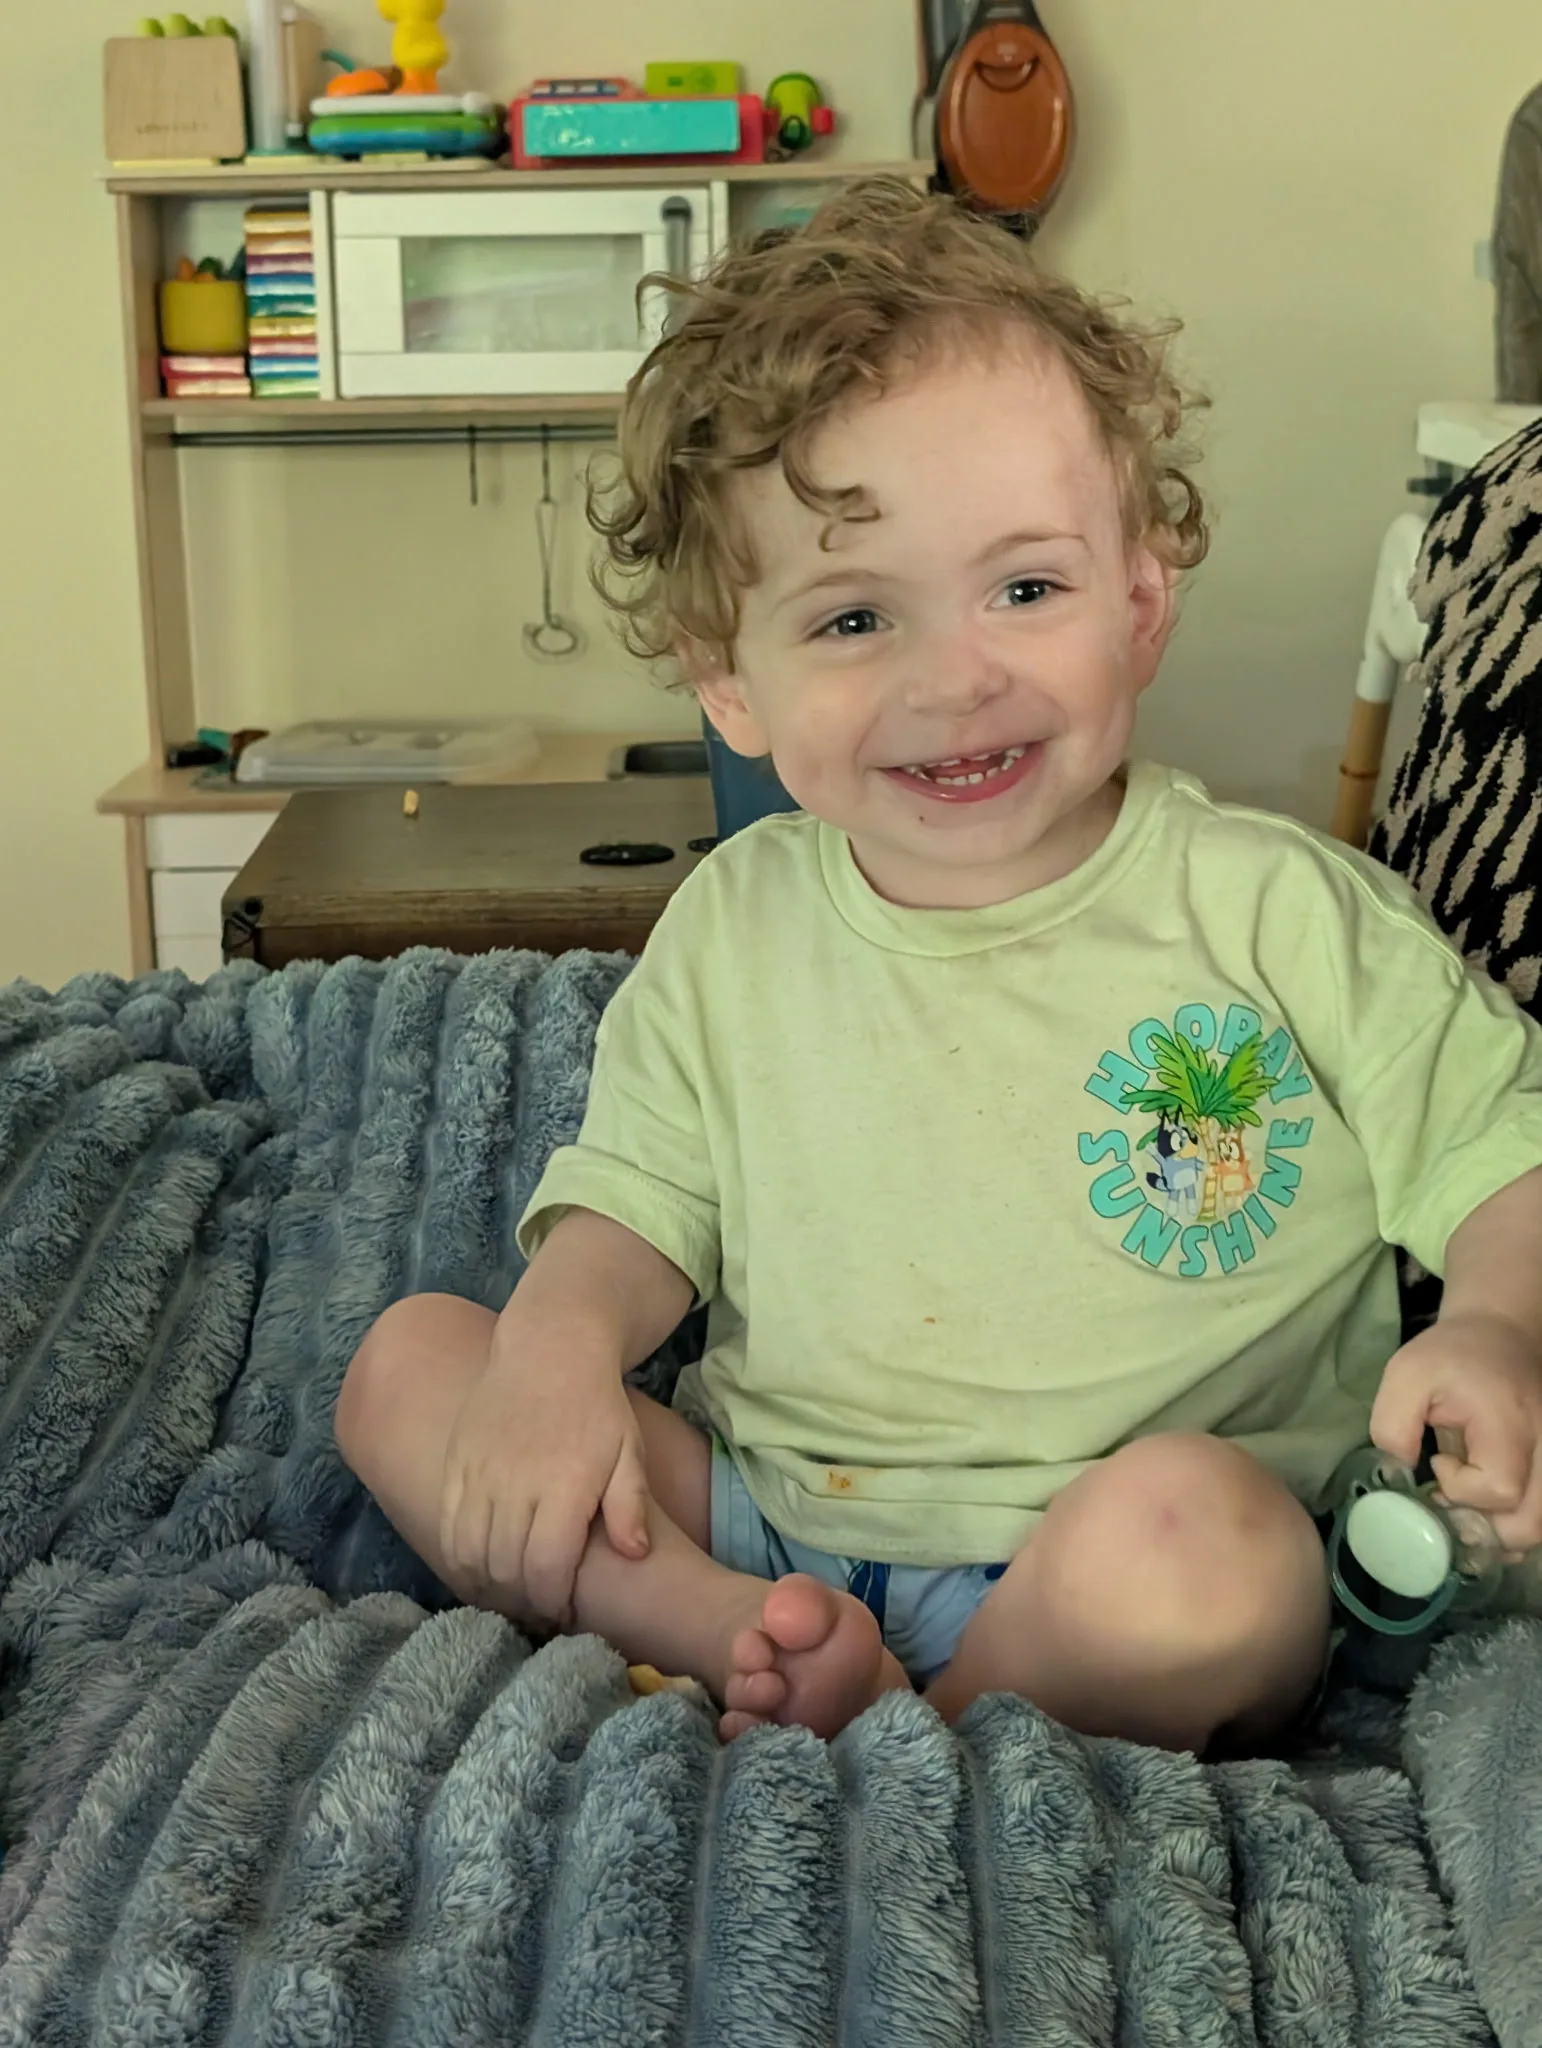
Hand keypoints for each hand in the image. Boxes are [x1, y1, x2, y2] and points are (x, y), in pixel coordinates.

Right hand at [438, 1351, 651, 1626]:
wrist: (549, 1349)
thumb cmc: (598, 1406)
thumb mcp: (629, 1450)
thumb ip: (630, 1504)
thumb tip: (635, 1554)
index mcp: (564, 1485)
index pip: (548, 1567)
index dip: (554, 1601)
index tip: (565, 1611)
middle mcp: (516, 1483)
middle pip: (506, 1569)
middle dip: (523, 1601)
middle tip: (539, 1610)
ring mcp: (479, 1474)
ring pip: (471, 1556)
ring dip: (488, 1587)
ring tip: (511, 1595)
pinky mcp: (457, 1465)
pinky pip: (448, 1530)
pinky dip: (460, 1561)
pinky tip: (480, 1571)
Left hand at [1371, 1308, 1541, 1552]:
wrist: (1501, 1334)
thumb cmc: (1450, 1356)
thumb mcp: (1406, 1377)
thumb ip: (1393, 1428)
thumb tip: (1399, 1477)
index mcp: (1511, 1420)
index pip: (1499, 1487)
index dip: (1462, 1489)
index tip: (1438, 1461)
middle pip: (1531, 1522)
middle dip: (1484, 1528)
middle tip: (1452, 1501)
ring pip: (1541, 1525)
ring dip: (1503, 1532)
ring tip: (1469, 1507)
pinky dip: (1518, 1522)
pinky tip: (1490, 1510)